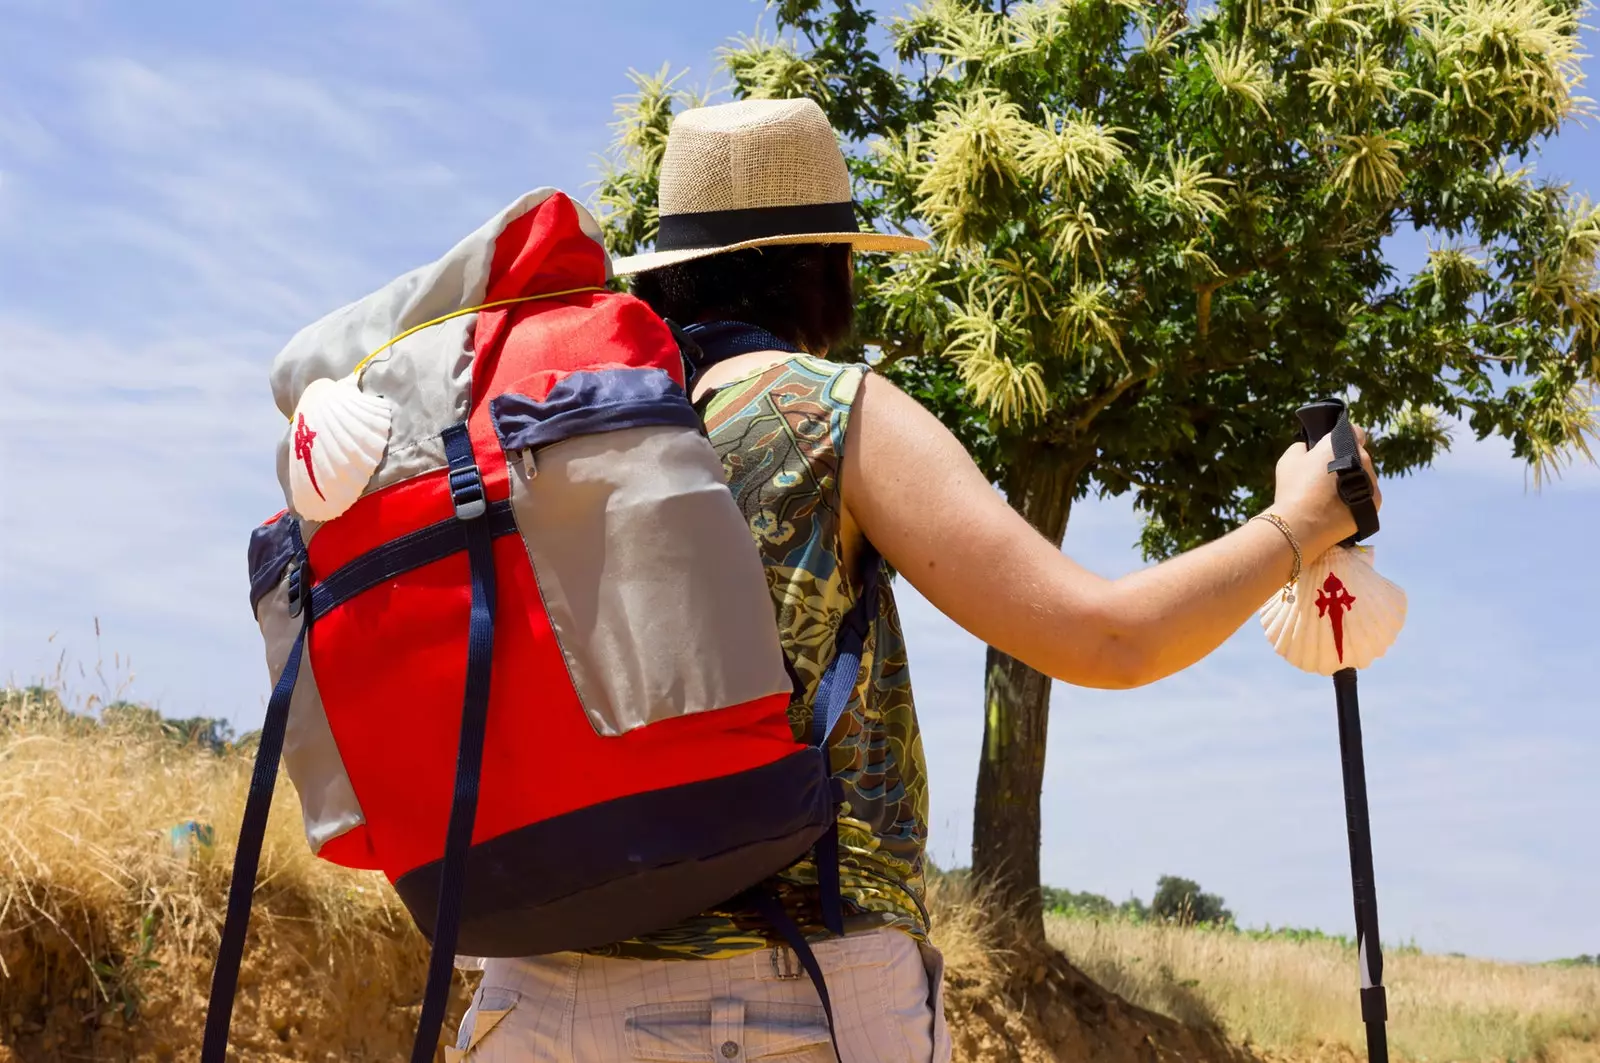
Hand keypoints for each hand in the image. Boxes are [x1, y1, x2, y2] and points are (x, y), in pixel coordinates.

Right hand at [1271, 425, 1382, 555]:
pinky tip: (1341, 507)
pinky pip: (1368, 494)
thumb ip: (1303, 447)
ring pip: (1365, 476)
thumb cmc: (1293, 489)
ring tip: (1333, 497)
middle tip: (1326, 478)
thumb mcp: (1288, 459)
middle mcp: (1362, 458)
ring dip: (1354, 481)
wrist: (1302, 526)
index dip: (1346, 438)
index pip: (1355, 431)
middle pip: (1359, 456)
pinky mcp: (1376, 502)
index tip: (1335, 449)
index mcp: (1341, 444)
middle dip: (1346, 463)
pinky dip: (1358, 498)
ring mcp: (1372, 481)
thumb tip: (1309, 448)